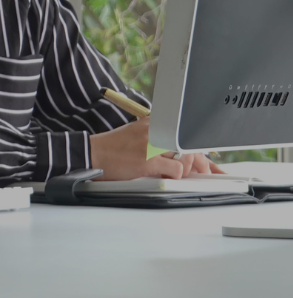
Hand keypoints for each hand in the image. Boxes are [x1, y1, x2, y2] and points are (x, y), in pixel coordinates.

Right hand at [88, 120, 220, 180]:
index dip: (197, 147)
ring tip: (176, 172)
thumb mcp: (136, 136)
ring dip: (184, 169)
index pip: (182, 131)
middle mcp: (153, 129)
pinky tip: (165, 176)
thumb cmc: (113, 148)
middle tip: (203, 171)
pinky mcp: (148, 159)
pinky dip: (175, 176)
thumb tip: (180, 154)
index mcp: (151, 121)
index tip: (205, 160)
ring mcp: (151, 144)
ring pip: (184, 156)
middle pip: (187, 143)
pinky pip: (175, 170)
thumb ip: (157, 140)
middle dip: (199, 160)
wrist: (92, 153)